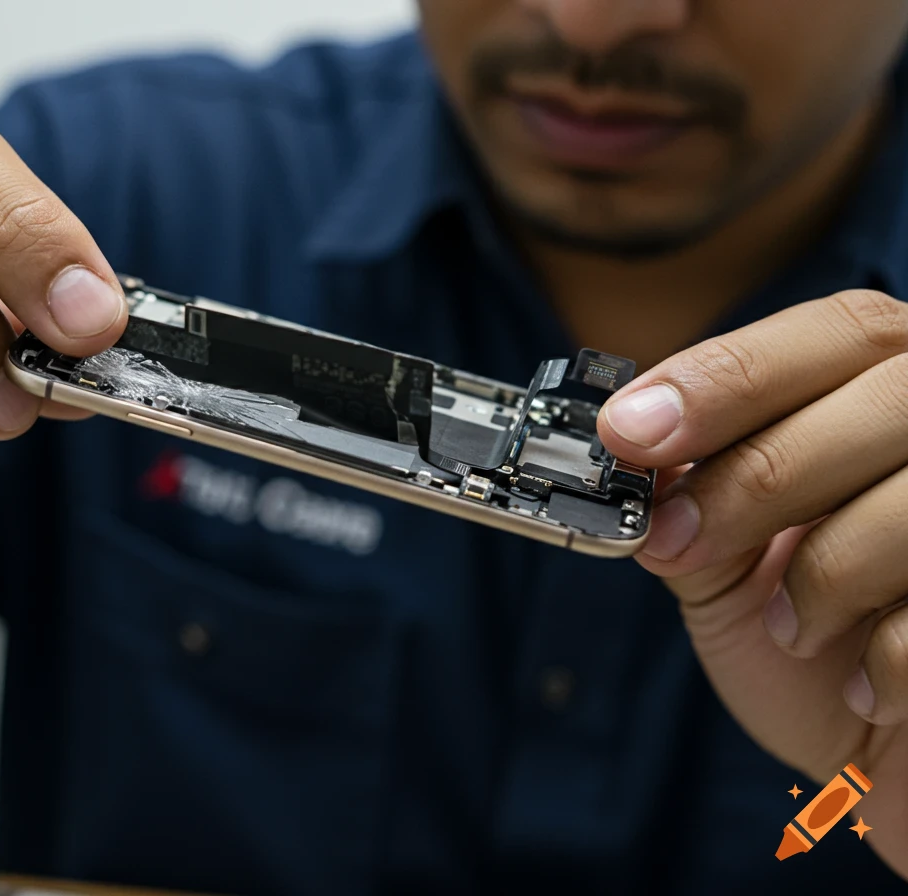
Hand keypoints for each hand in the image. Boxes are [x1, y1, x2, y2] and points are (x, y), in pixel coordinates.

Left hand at [597, 290, 907, 876]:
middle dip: (758, 473)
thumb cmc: (812, 649)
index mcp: (894, 391)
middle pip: (883, 395)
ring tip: (790, 629)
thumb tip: (632, 446)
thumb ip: (693, 496)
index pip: (836, 331)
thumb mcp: (728, 564)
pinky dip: (883, 660)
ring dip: (824, 574)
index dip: (727, 376)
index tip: (629, 432)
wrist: (888, 760)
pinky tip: (864, 684)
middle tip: (675, 539)